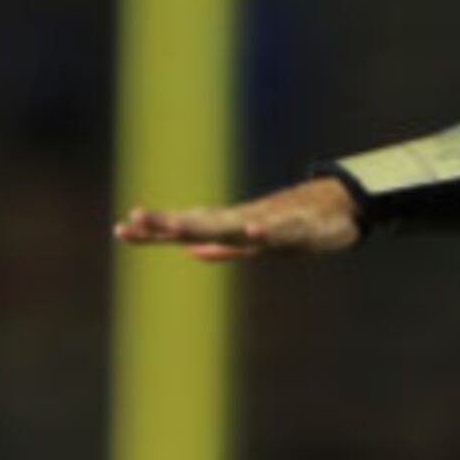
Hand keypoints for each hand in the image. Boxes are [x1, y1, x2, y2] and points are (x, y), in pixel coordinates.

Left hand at [110, 176, 362, 262]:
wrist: (339, 206)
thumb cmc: (294, 225)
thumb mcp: (254, 243)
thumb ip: (223, 248)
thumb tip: (191, 253)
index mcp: (230, 228)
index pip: (185, 228)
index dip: (154, 231)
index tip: (120, 230)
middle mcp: (243, 222)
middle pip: (199, 223)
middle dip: (167, 223)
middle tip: (134, 220)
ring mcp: (268, 223)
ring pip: (232, 225)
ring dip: (204, 225)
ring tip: (176, 227)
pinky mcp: (298, 230)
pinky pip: (279, 232)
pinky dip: (264, 232)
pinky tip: (251, 233)